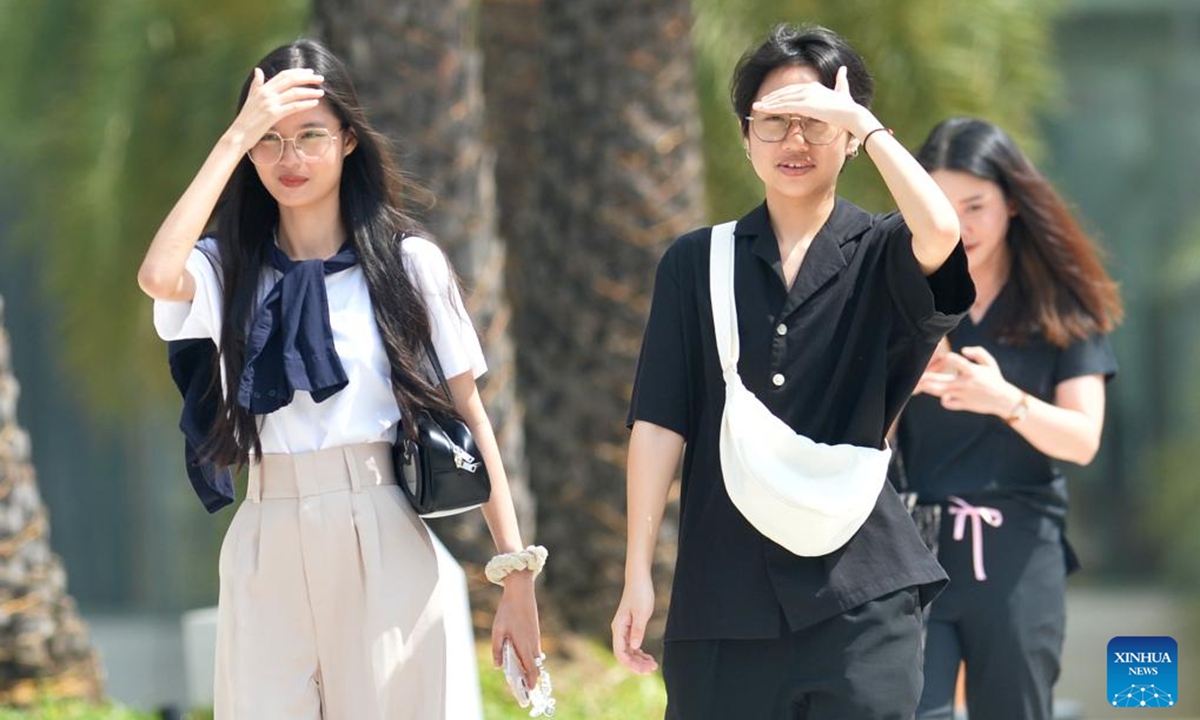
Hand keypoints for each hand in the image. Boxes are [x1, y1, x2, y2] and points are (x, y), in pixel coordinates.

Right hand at [226, 67, 326, 152]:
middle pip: (291, 80)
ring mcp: (269, 103)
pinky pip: (293, 107)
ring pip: (294, 93)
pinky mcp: (273, 114)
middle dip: (307, 78)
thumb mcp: (251, 98)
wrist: (239, 134)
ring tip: (321, 92)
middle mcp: (266, 93)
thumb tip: (258, 70)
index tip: (310, 72)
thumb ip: (256, 84)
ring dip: (309, 91)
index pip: (283, 75)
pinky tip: (314, 103)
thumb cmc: (246, 119)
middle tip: (320, 78)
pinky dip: (305, 104)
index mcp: (262, 88)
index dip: (298, 72)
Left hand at [491, 572, 542, 689]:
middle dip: (531, 677)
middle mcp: (532, 643)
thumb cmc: (508, 611)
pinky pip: (535, 650)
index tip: (528, 690)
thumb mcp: (497, 631)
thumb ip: (497, 649)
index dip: (531, 681)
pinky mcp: (535, 632)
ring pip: (536, 658)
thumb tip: (498, 666)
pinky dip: (531, 657)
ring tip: (521, 673)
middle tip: (523, 685)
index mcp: (524, 645)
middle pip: (535, 666)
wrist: (521, 593)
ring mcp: (535, 637)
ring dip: (530, 667)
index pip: (531, 669)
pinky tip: (521, 656)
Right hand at [611, 577, 656, 673]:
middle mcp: (618, 630)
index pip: (620, 653)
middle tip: (653, 668)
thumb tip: (634, 647)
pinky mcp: (630, 626)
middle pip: (624, 655)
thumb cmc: (641, 593)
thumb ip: (638, 630)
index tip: (644, 670)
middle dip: (637, 664)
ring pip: (628, 651)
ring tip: (653, 664)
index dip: (631, 664)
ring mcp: (624, 629)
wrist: (639, 578)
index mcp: (618, 627)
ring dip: (639, 660)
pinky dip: (639, 652)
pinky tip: (648, 656)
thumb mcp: (642, 612)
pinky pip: (632, 645)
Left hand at [751, 66, 870, 136]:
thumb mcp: (843, 90)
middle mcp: (808, 89)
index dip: (780, 94)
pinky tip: (763, 110)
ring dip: (768, 103)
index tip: (771, 99)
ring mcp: (805, 96)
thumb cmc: (847, 106)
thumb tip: (843, 69)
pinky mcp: (804, 105)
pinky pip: (784, 107)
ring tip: (756, 107)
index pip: (792, 90)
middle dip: (771, 98)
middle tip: (760, 103)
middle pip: (785, 93)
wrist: (851, 113)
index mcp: (814, 86)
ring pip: (782, 100)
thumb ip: (840, 80)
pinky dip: (772, 108)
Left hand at [914, 345, 1023, 416]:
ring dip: (927, 388)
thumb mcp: (989, 362)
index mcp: (971, 371)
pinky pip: (948, 403)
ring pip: (940, 392)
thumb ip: (977, 352)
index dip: (946, 358)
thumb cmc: (994, 379)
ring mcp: (962, 395)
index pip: (955, 361)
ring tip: (917, 386)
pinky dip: (944, 400)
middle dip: (926, 377)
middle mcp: (965, 383)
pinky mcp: (963, 405)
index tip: (941, 357)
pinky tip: (945, 396)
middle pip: (940, 380)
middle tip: (916, 374)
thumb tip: (962, 350)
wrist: (1004, 400)